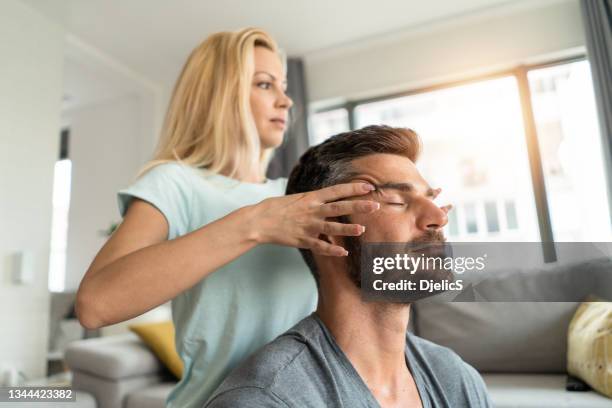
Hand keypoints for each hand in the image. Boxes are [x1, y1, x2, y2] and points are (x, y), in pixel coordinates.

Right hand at [250, 183, 379, 255]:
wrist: (259, 221)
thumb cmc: (276, 208)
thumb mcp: (296, 199)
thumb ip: (313, 200)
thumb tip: (326, 199)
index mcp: (311, 198)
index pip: (336, 191)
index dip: (353, 188)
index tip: (368, 187)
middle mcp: (312, 210)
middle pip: (339, 207)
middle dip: (358, 206)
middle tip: (375, 205)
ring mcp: (308, 225)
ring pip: (332, 227)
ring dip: (348, 228)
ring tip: (362, 229)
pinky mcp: (303, 240)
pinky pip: (320, 246)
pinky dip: (332, 250)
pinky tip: (343, 253)